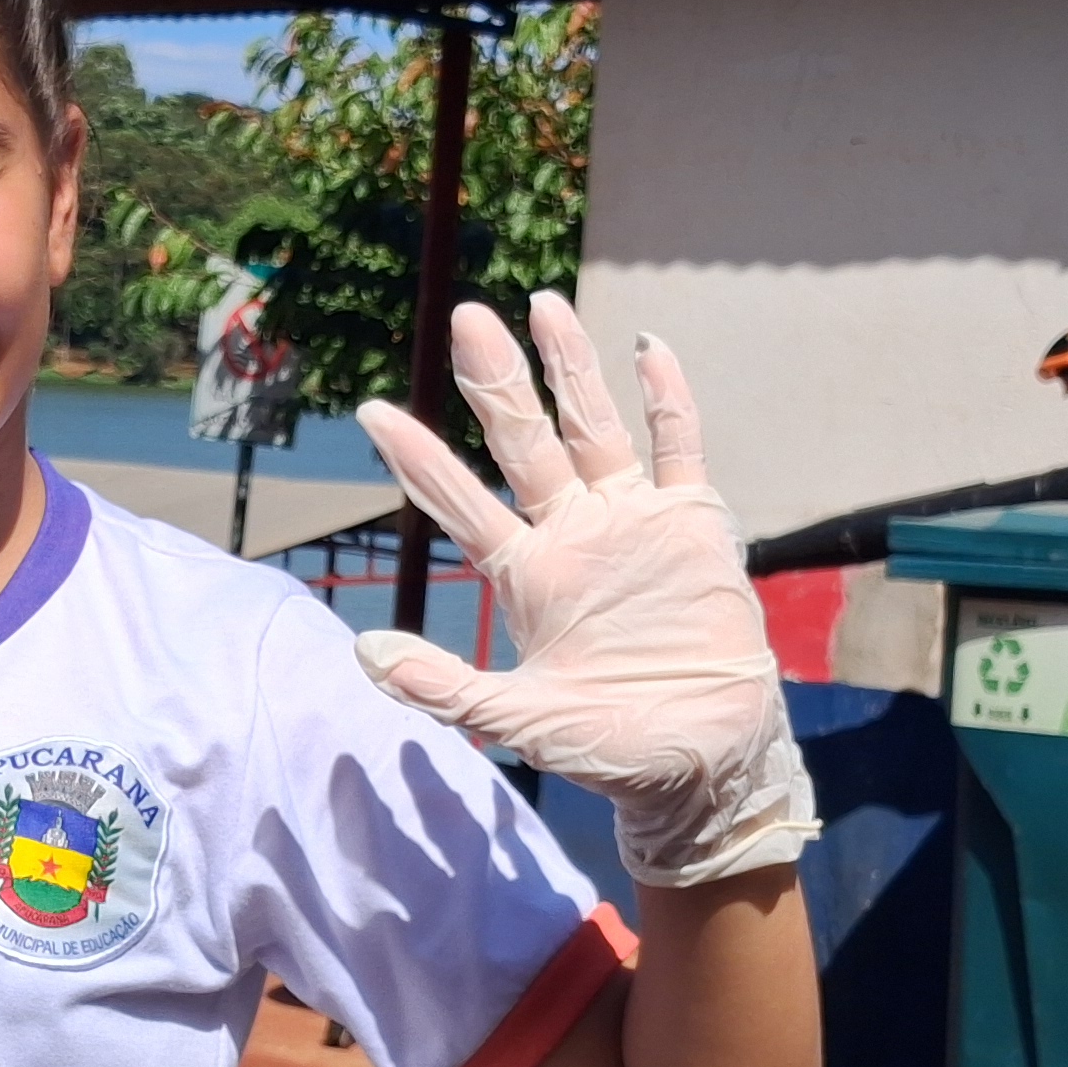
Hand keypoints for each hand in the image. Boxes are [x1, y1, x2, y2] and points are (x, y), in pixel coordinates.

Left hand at [354, 294, 814, 886]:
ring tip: (541, 303)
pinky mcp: (691, 525)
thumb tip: (363, 651)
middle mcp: (572, 535)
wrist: (704, 762)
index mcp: (525, 575)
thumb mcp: (517, 721)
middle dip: (496, 382)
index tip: (372, 412)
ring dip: (569, 369)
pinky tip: (646, 347)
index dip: (419, 459)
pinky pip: (679, 447)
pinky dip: (666, 398)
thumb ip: (443, 687)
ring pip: (593, 427)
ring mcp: (631, 522)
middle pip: (524, 442)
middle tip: (466, 316)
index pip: (460, 504)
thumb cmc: (611, 748)